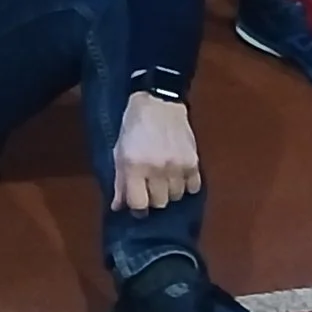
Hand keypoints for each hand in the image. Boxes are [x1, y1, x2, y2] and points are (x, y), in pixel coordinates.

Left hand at [111, 91, 201, 211]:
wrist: (159, 102)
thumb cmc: (134, 126)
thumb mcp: (119, 150)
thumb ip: (119, 180)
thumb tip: (118, 207)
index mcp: (134, 165)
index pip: (139, 204)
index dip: (137, 209)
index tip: (137, 206)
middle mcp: (157, 168)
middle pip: (159, 203)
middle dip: (153, 199)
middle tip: (150, 189)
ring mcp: (177, 166)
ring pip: (176, 197)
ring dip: (169, 192)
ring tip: (164, 180)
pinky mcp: (194, 161)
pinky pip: (193, 188)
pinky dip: (186, 186)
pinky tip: (179, 176)